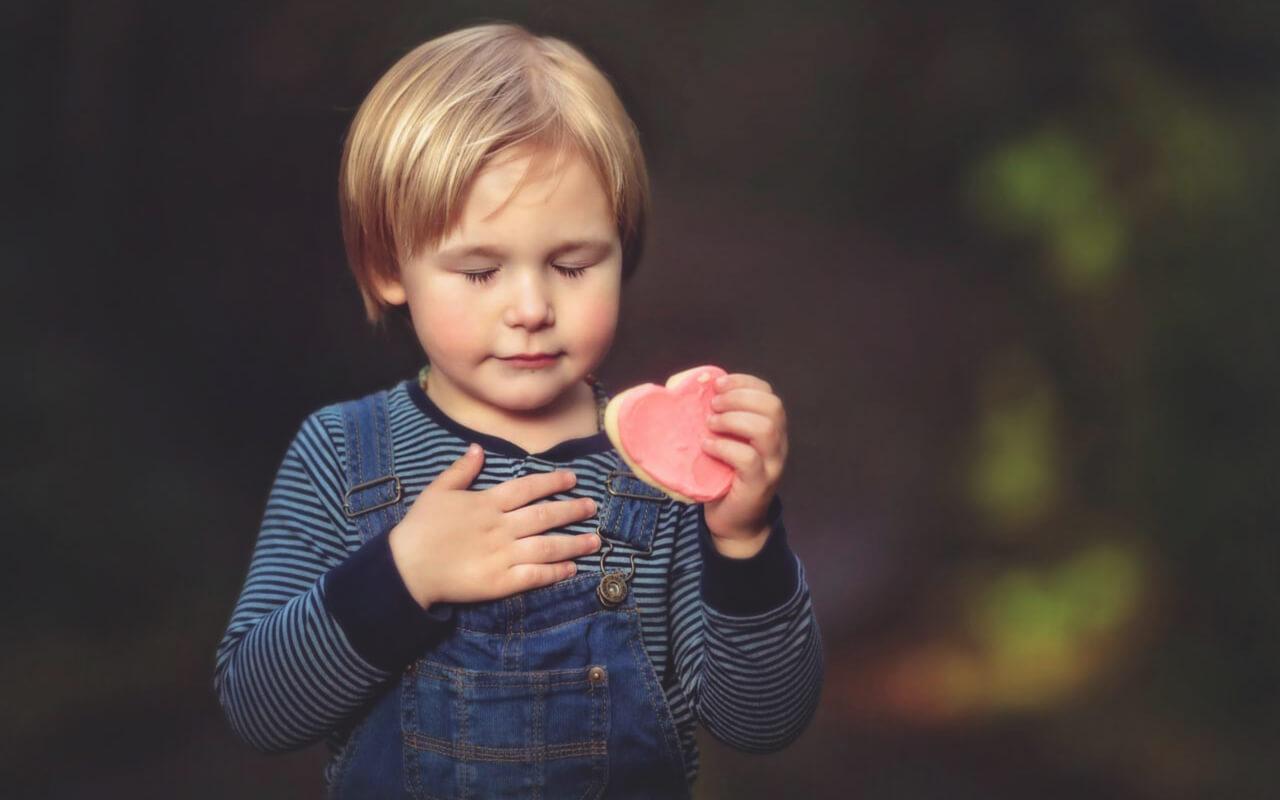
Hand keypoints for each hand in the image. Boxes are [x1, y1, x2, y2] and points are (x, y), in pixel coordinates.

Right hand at [387, 445, 602, 608]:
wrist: (406, 568)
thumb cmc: (420, 527)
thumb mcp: (437, 491)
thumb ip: (461, 470)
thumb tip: (478, 449)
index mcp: (486, 503)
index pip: (527, 488)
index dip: (552, 482)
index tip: (572, 479)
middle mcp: (499, 527)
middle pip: (544, 515)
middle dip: (572, 510)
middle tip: (592, 507)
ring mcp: (502, 555)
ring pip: (547, 546)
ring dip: (574, 543)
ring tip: (595, 540)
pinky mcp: (500, 582)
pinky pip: (534, 575)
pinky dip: (555, 572)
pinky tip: (572, 569)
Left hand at [700, 372, 788, 557]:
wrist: (734, 523)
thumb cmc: (725, 479)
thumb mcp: (726, 444)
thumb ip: (722, 421)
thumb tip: (697, 391)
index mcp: (772, 430)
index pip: (769, 394)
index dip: (744, 382)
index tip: (717, 384)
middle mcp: (778, 445)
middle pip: (772, 407)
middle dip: (738, 397)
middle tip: (712, 405)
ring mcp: (771, 465)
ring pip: (765, 429)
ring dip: (732, 420)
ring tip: (709, 424)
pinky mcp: (758, 484)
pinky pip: (747, 458)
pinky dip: (724, 447)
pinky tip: (707, 447)